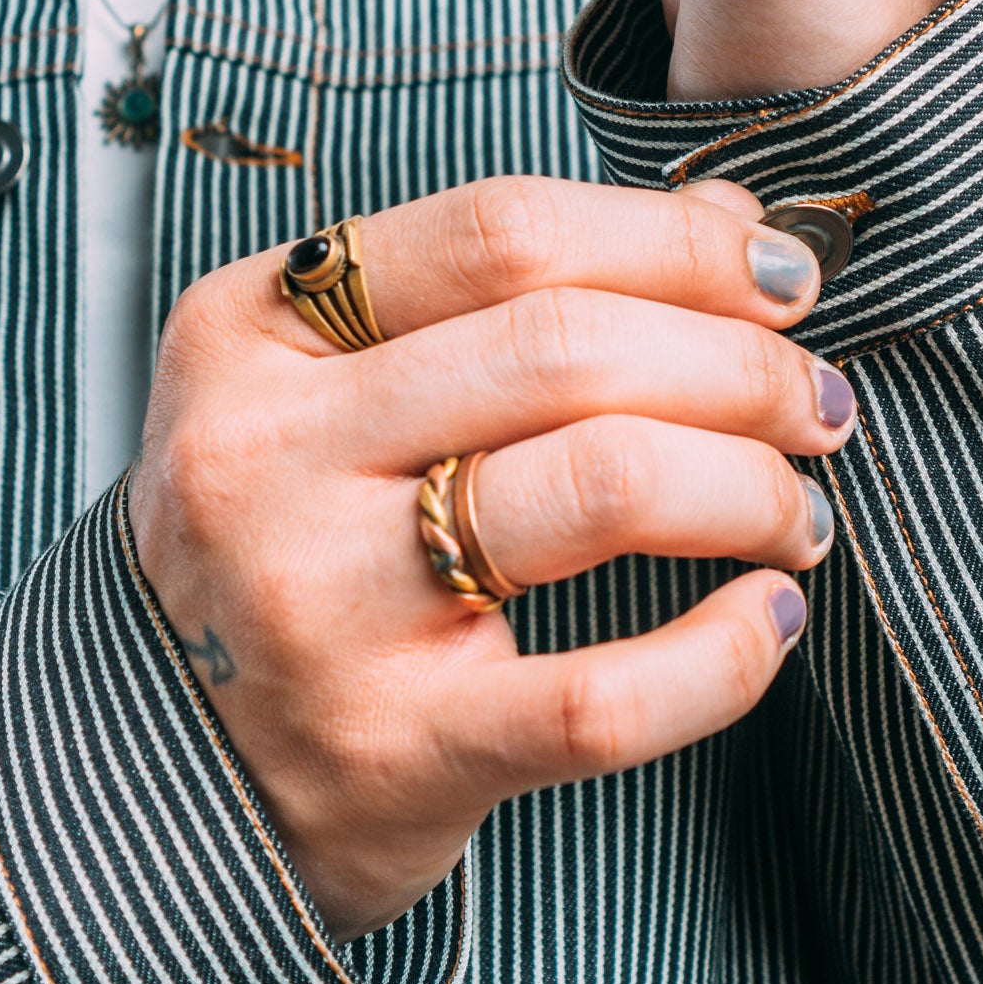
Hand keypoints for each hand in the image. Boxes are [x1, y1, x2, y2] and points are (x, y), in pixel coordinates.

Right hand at [129, 178, 853, 938]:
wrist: (164, 764)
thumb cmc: (285, 542)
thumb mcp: (336, 384)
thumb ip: (514, 292)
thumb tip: (727, 219)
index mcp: (251, 331)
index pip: (504, 233)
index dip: (675, 243)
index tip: (780, 280)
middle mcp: (269, 455)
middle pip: (568, 349)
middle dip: (742, 367)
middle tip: (818, 405)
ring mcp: (322, 607)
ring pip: (604, 485)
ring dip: (752, 486)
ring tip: (798, 511)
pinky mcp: (394, 750)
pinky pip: (606, 694)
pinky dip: (725, 654)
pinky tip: (769, 619)